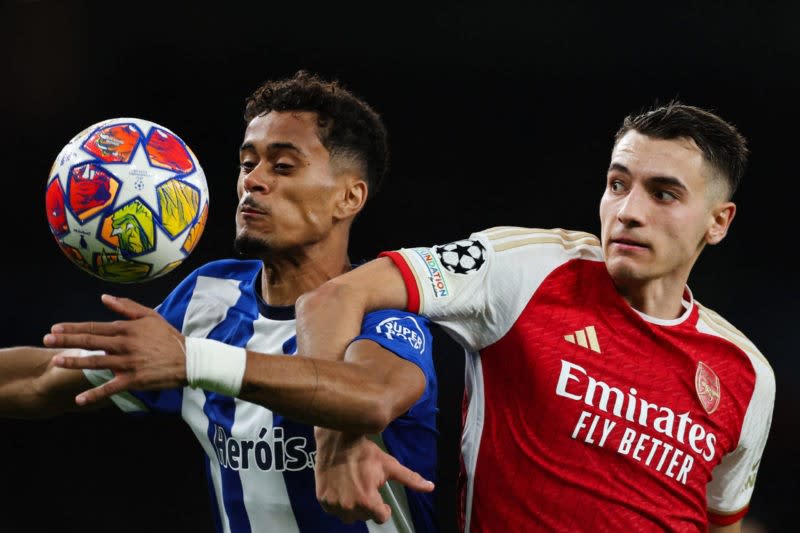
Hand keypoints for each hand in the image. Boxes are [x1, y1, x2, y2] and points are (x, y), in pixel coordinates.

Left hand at [43, 294, 186, 405]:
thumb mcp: (150, 316)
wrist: (189, 359)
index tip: (54, 328)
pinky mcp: (134, 380)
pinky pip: (111, 388)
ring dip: (74, 363)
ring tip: (56, 361)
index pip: (95, 327)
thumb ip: (127, 307)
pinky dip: (95, 395)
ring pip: (96, 363)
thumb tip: (104, 298)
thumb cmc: (169, 337)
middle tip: (46, 339)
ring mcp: (128, 363)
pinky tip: (79, 399)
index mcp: (127, 329)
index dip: (73, 328)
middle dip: (66, 341)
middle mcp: (124, 345)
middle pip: (91, 342)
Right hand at [314, 429, 433, 523]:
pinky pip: (334, 510)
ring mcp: (333, 504)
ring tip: (354, 487)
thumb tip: (431, 487)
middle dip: (368, 504)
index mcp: (367, 500)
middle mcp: (349, 506)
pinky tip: (342, 487)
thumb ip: (410, 479)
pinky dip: (338, 502)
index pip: (381, 518)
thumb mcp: (389, 465)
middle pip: (364, 517)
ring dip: (353, 506)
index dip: (383, 507)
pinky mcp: (322, 499)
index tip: (380, 495)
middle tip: (366, 485)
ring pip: (348, 516)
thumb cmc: (366, 452)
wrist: (337, 441)